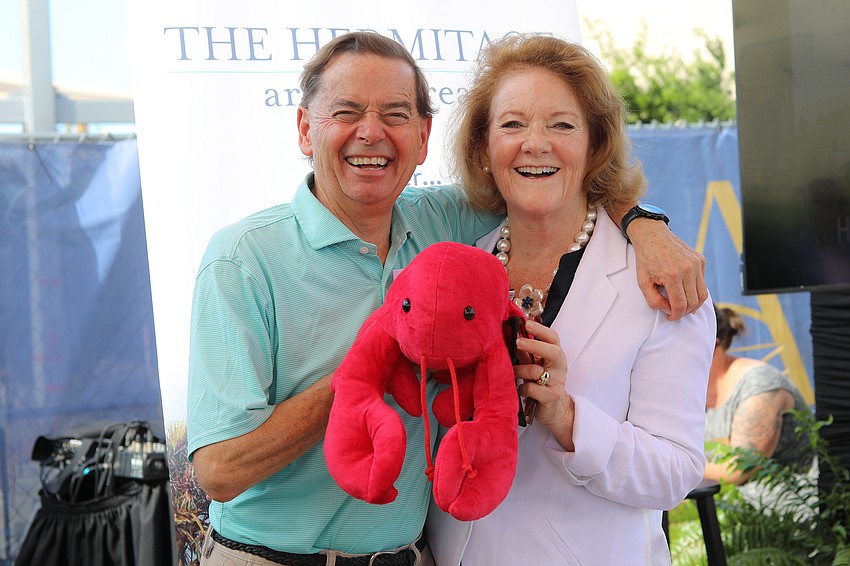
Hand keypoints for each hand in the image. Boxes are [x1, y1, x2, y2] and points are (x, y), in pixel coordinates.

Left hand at [514, 320, 574, 450]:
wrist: (554, 409)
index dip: (540, 329)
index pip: (553, 338)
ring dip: (520, 371)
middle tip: (517, 341)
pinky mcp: (551, 397)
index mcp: (556, 356)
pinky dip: (522, 389)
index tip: (527, 323)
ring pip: (536, 371)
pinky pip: (531, 389)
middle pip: (552, 351)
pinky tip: (520, 390)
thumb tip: (511, 335)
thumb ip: (527, 352)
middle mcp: (559, 367)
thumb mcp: (536, 364)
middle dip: (534, 345)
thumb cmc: (542, 383)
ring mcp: (556, 383)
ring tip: (512, 372)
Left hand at [628, 219, 706, 319]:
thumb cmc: (646, 259)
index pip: (680, 305)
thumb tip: (670, 311)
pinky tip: (684, 289)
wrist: (652, 235)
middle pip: (694, 302)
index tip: (671, 317)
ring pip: (702, 294)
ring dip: (694, 304)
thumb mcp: (643, 282)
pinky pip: (702, 282)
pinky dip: (695, 290)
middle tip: (676, 312)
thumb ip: (654, 301)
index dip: (676, 315)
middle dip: (685, 312)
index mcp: (672, 276)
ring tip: (683, 306)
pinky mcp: (700, 260)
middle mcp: (688, 269)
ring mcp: (696, 263)